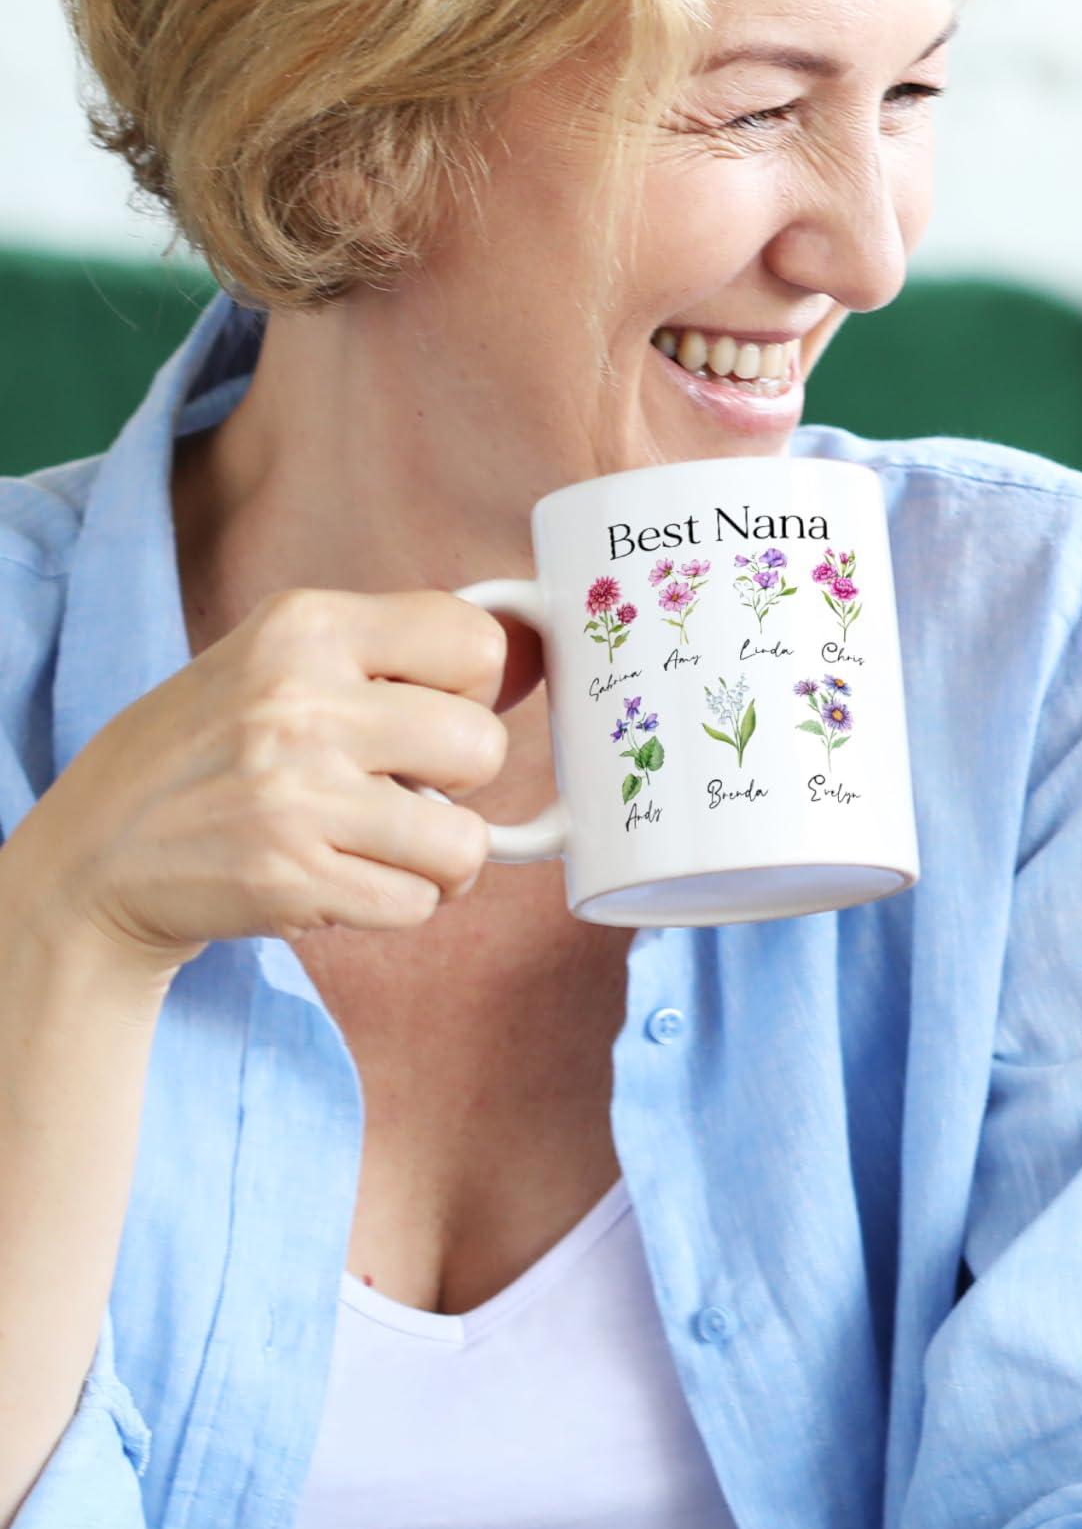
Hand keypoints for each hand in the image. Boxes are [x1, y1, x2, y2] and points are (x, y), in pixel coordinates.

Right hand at [3, 588, 515, 984]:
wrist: (95, 854)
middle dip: (460, 777)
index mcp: (306, 627)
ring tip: (387, 839)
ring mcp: (294, 797)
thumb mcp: (280, 658)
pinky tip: (349, 877)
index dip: (475, 685)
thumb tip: (538, 653)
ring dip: (440, 854)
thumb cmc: (214, 748)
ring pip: (465, 840)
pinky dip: (400, 900)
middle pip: (483, 747)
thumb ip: (394, 649)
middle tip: (404, 781)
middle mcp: (300, 704)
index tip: (439, 703)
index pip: (475, 640)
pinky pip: (418, 901)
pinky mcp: (289, 880)